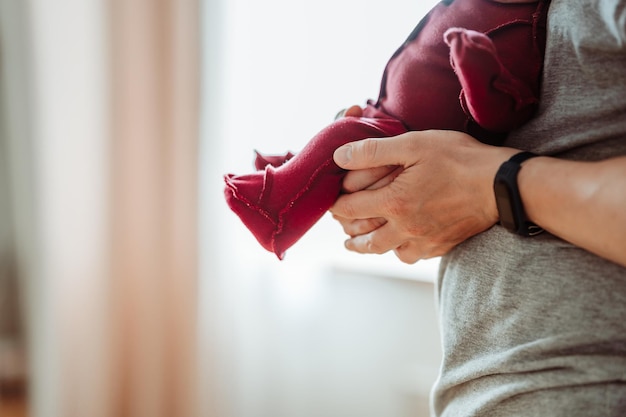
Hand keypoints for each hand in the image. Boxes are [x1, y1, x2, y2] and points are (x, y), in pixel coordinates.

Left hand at [330, 130, 517, 262]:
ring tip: (363, 242)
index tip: (333, 202)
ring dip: (370, 247)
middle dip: (348, 234)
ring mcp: (424, 241)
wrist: (502, 185)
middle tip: (342, 228)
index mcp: (393, 203)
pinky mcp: (441, 246)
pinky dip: (399, 250)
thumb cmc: (459, 159)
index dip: (336, 205)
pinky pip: (411, 256)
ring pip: (386, 252)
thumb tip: (340, 156)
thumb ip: (373, 151)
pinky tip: (399, 242)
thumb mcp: (414, 144)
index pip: (350, 210)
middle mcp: (405, 228)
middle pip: (364, 240)